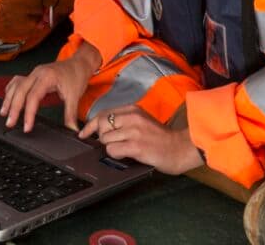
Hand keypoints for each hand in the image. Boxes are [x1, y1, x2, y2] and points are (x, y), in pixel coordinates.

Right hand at [0, 43, 98, 131]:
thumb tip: (72, 130)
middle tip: (10, 123)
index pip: (33, 97)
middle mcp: (37, 73)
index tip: (27, 126)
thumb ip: (71, 115)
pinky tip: (8, 99)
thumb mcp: (75, 96)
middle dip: (14, 108)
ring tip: (4, 113)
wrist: (79, 63)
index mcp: (47, 77)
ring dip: (9, 99)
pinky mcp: (33, 75)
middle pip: (20, 91)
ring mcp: (33, 73)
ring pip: (16, 85)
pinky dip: (11, 90)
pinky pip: (17, 81)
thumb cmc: (76, 76)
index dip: (28, 113)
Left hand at [79, 105, 204, 174]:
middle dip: (101, 137)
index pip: (103, 114)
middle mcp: (132, 117)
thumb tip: (103, 128)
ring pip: (105, 139)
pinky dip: (115, 154)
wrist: (180, 148)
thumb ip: (125, 120)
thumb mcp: (143, 121)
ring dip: (110, 147)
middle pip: (101, 125)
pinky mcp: (136, 146)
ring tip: (124, 149)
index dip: (90, 125)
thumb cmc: (162, 138)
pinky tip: (126, 155)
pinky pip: (112, 150)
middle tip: (111, 144)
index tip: (84, 133)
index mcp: (133, 110)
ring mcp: (134, 131)